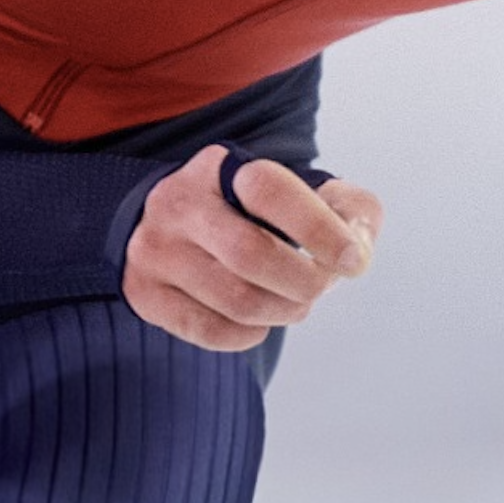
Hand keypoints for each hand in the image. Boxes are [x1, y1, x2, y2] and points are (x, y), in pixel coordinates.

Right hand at [123, 144, 382, 350]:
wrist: (174, 224)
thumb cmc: (256, 211)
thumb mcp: (302, 190)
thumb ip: (349, 209)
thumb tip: (358, 251)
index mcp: (221, 168)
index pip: (270, 190)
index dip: (319, 228)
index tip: (353, 260)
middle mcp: (178, 203)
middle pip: (251, 254)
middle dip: (305, 280)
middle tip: (324, 286)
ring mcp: (155, 251)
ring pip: (235, 299)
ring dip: (284, 310)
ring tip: (298, 301)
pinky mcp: (145, 295)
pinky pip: (210, 331)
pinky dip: (250, 334)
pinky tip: (262, 320)